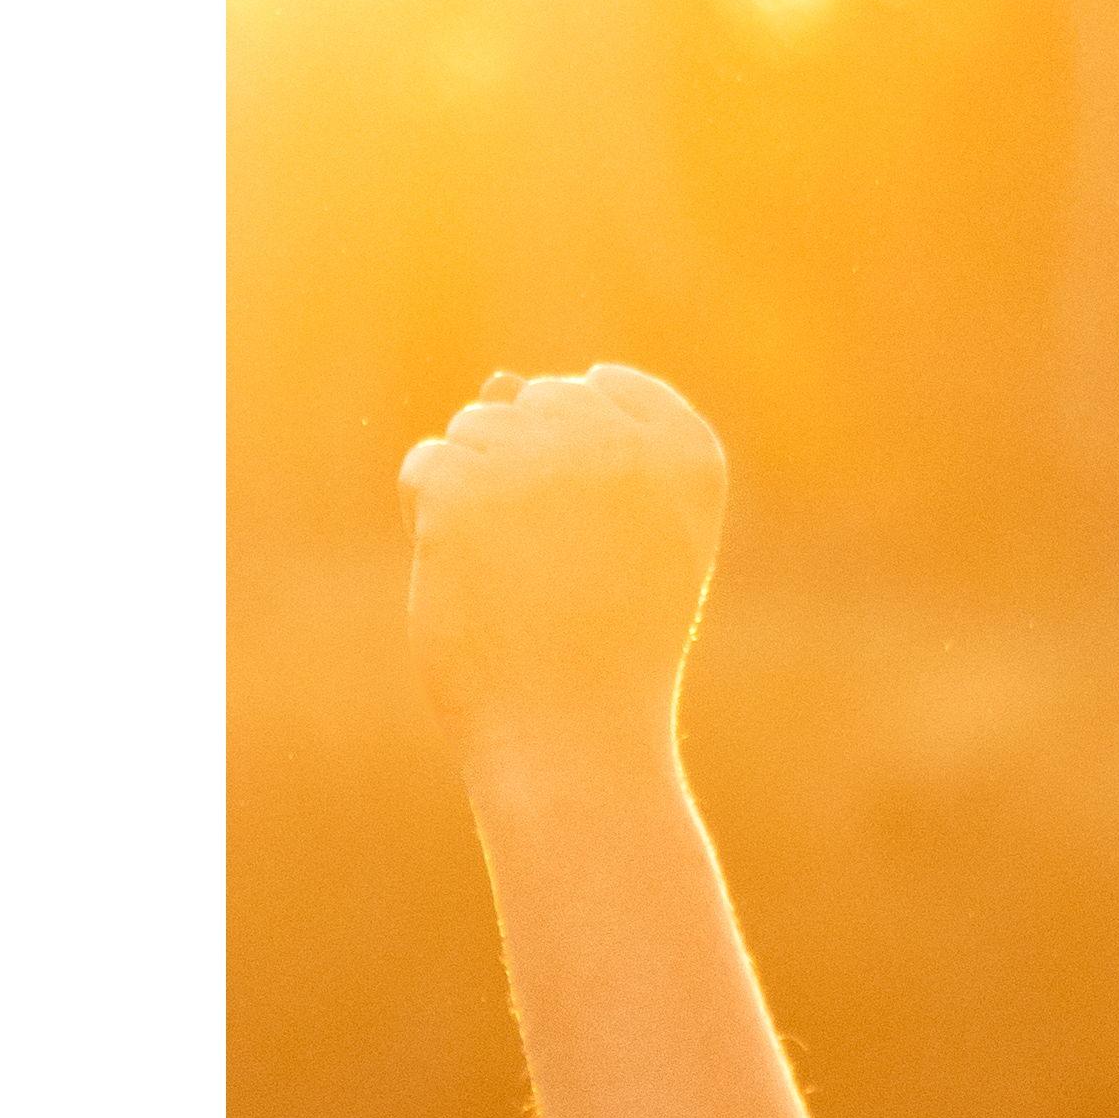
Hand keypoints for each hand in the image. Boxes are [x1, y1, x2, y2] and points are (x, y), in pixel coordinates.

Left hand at [405, 364, 730, 755]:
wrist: (576, 739)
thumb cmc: (608, 646)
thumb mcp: (624, 539)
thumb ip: (582, 453)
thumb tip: (497, 378)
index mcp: (689, 457)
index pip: (612, 388)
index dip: (587, 451)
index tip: (603, 528)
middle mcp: (621, 445)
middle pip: (538, 401)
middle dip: (527, 466)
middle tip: (557, 563)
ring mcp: (540, 462)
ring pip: (477, 427)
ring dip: (478, 492)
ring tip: (516, 575)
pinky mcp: (464, 488)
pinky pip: (429, 464)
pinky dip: (432, 517)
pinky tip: (470, 576)